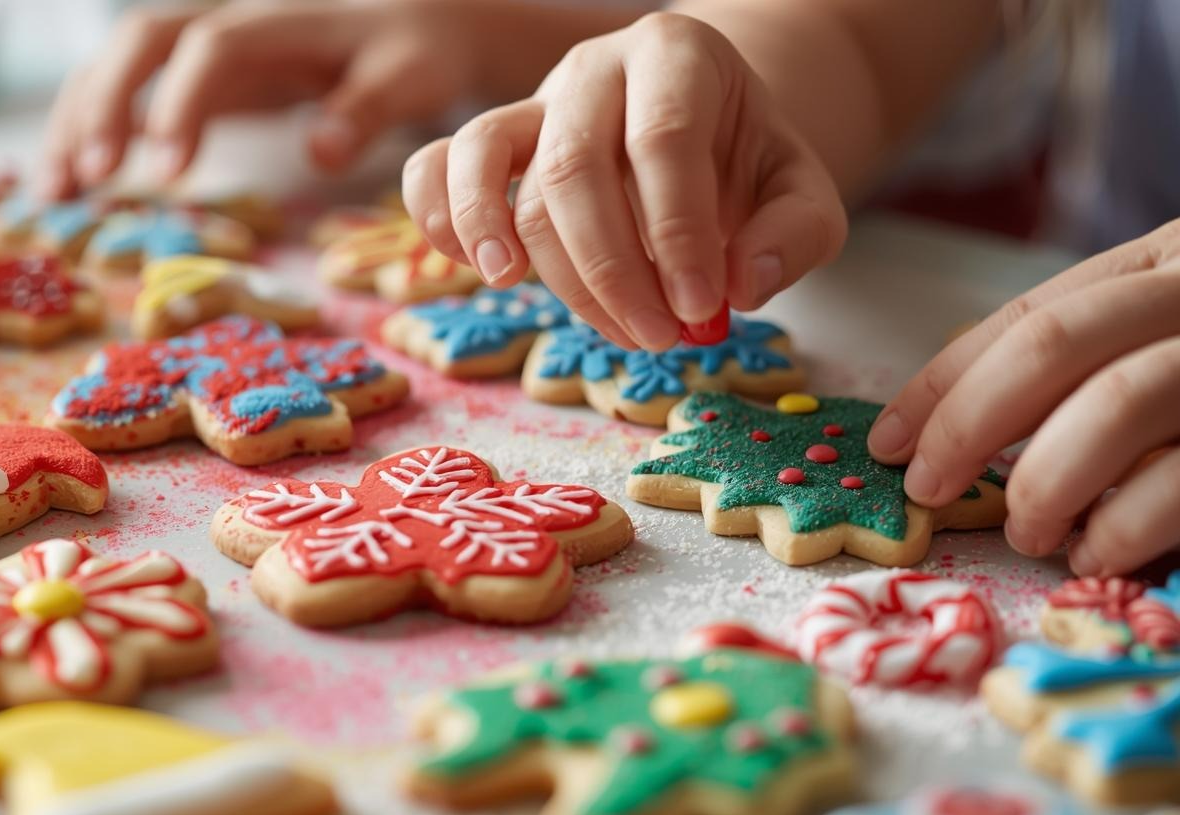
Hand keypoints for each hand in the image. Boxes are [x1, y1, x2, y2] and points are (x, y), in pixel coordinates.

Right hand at [38, 0, 484, 197]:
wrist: (417, 25)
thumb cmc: (415, 55)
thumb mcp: (411, 79)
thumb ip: (367, 109)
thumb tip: (321, 150)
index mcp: (277, 24)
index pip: (210, 50)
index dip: (181, 103)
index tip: (166, 169)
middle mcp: (226, 23)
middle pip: (141, 43)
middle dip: (106, 105)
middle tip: (89, 181)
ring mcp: (203, 47)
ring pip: (117, 66)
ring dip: (78, 122)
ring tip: (52, 195)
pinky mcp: (196, 77)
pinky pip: (127, 94)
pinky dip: (91, 133)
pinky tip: (66, 186)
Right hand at [402, 12, 845, 348]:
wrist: (702, 131)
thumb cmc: (745, 165)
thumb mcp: (801, 191)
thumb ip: (793, 234)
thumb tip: (740, 288)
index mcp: (676, 55)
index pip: (663, 140)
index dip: (677, 233)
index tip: (699, 310)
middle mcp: (594, 68)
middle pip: (573, 164)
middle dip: (611, 268)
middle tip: (656, 337)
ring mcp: (531, 103)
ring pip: (498, 170)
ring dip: (527, 256)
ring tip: (564, 315)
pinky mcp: (489, 144)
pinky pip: (434, 165)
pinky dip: (440, 219)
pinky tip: (482, 271)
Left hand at [869, 222, 1179, 575]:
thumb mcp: (1163, 334)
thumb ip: (1088, 363)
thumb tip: (952, 435)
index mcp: (1169, 262)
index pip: (1030, 315)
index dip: (944, 381)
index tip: (883, 440)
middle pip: (1060, 347)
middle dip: (969, 423)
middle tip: (924, 489)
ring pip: (1124, 401)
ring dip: (1046, 478)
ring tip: (1025, 530)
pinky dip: (1126, 521)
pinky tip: (1098, 550)